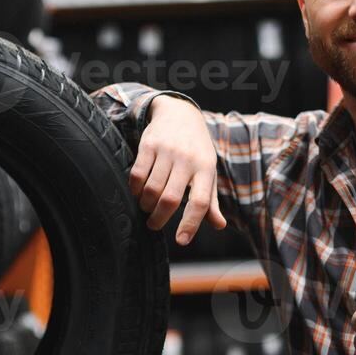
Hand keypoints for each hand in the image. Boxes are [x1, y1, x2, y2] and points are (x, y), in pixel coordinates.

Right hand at [130, 95, 226, 245]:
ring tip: (147, 207)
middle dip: (159, 219)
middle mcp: (188, 159)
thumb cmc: (196, 151)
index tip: (181, 241)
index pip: (201, 202)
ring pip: (151, 189)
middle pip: (171, 199)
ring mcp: (167, 151)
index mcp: (206, 169)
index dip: (191, 224)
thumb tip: (220, 225)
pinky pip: (137, 175)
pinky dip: (135, 190)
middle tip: (154, 225)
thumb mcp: (207, 172)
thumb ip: (210, 200)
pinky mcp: (149, 144)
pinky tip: (139, 192)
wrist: (180, 114)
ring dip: (146, 205)